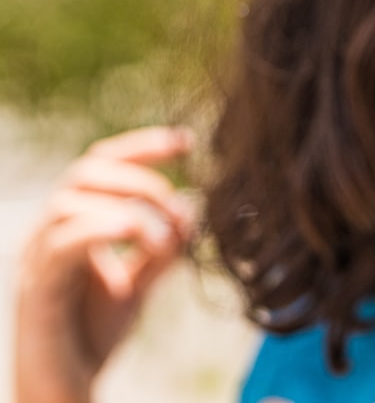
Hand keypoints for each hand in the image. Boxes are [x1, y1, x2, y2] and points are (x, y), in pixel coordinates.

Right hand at [15, 127, 196, 402]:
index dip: (142, 146)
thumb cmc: (93, 332)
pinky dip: (101, 228)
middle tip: (175, 206)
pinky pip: (60, 244)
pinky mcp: (37, 291)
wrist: (63, 389)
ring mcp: (39, 259)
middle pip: (85, 170)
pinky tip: (137, 236)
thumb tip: (192, 206)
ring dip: (126, 206)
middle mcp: (51, 233)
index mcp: (75, 223)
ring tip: (162, 237)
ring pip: (68, 199)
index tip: (186, 142)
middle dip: (140, 177)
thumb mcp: (139, 282)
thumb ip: (162, 247)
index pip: (102, 164)